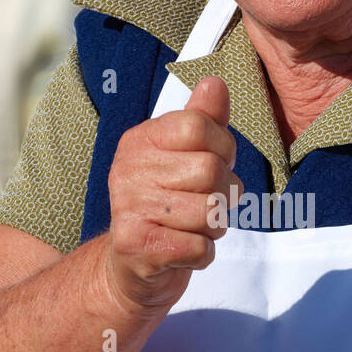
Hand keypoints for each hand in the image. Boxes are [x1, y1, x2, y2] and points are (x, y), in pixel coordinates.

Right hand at [101, 76, 241, 318]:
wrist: (131, 268)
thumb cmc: (166, 207)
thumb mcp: (184, 157)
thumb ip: (203, 121)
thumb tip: (215, 83)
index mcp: (141, 141)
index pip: (198, 126)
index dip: (223, 148)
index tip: (214, 164)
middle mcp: (129, 170)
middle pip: (211, 170)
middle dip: (223, 193)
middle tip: (205, 203)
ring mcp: (129, 209)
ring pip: (210, 212)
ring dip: (214, 227)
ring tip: (193, 228)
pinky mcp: (137, 247)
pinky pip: (200, 248)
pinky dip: (203, 253)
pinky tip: (183, 249)